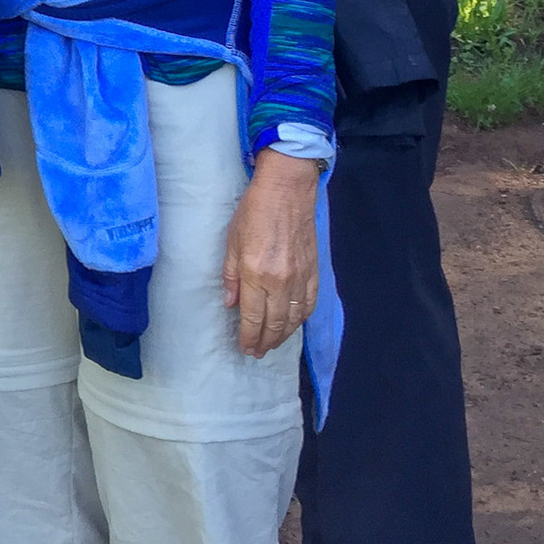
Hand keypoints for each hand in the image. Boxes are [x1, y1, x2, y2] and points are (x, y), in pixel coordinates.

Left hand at [221, 150, 322, 357]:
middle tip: (257, 352)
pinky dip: (301, 320)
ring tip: (272, 344)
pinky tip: (293, 325)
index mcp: (255, 275)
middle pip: (274, 324)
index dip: (248, 336)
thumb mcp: (232, 241)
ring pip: (293, 319)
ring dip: (283, 336)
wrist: (287, 191)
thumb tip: (231, 304)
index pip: (252, 317)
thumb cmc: (254, 212)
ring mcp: (299, 278)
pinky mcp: (313, 272)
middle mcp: (280, 282)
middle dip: (265, 342)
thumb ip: (231, 275)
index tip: (245, 348)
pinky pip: (308, 305)